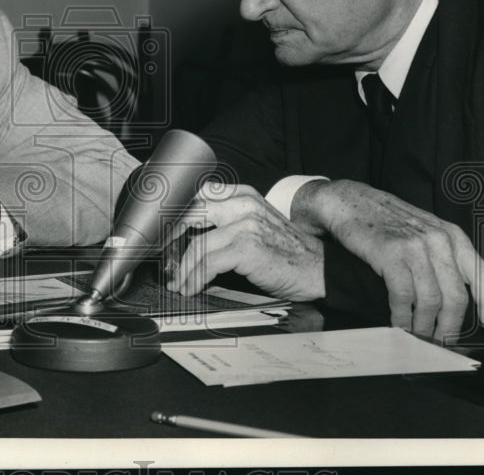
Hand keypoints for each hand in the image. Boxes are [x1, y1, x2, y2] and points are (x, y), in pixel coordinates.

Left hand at [165, 184, 325, 301]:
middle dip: (169, 238)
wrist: (321, 269)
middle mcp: (243, 205)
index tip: (162, 233)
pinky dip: (195, 278)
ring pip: (197, 244)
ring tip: (178, 283)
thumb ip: (230, 221)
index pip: (199, 195)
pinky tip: (191, 288)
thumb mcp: (258, 225)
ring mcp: (245, 225)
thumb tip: (193, 234)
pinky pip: (209, 263)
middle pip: (191, 213)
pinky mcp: (248, 248)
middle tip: (162, 258)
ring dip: (182, 269)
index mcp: (244, 195)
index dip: (176, 214)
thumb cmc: (289, 252)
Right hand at [292, 179, 483, 341]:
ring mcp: (415, 246)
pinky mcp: (390, 254)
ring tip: (418, 336)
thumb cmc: (386, 221)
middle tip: (442, 342)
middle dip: (450, 326)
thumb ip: (443, 258)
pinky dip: (402, 316)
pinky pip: (403, 296)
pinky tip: (399, 323)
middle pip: (456, 296)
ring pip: (431, 300)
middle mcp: (438, 240)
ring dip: (424, 326)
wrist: (350, 202)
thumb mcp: (425, 231)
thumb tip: (456, 299)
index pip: (482, 275)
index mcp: (452, 235)